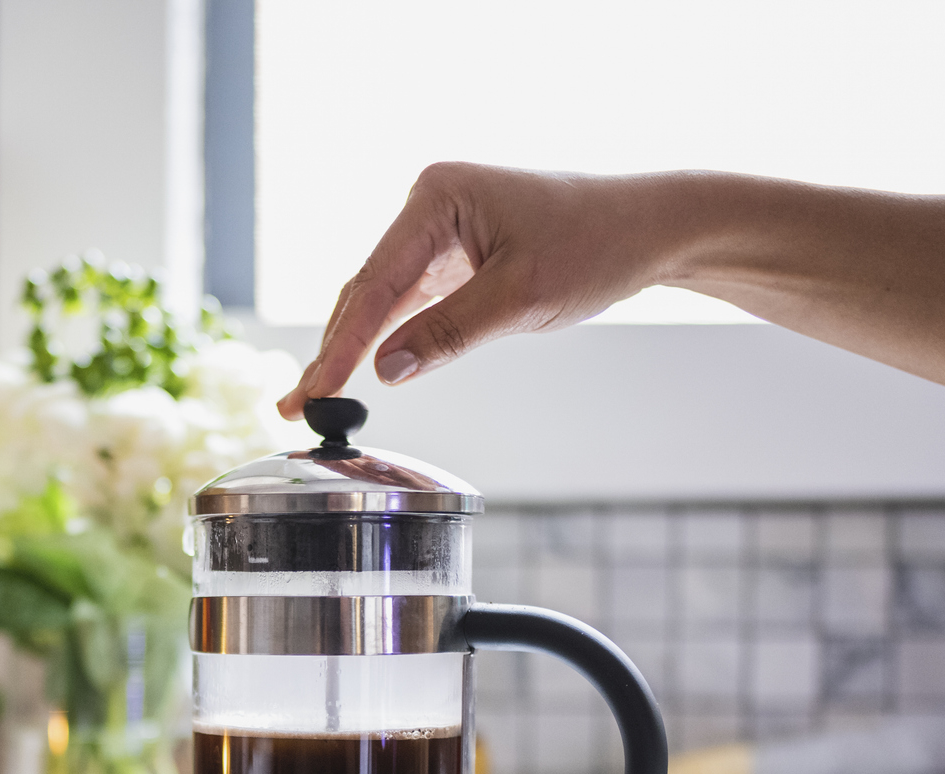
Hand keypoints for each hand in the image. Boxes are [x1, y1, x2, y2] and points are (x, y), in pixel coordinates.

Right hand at [278, 163, 680, 417]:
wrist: (648, 228)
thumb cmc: (596, 244)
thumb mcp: (521, 297)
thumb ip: (449, 334)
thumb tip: (386, 370)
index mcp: (437, 196)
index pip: (375, 281)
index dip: (341, 342)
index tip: (315, 390)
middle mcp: (429, 205)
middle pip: (366, 289)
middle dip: (333, 350)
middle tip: (295, 407)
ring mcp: (439, 230)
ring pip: (381, 298)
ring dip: (351, 347)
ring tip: (311, 398)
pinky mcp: (453, 254)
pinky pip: (407, 301)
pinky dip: (384, 337)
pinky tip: (356, 371)